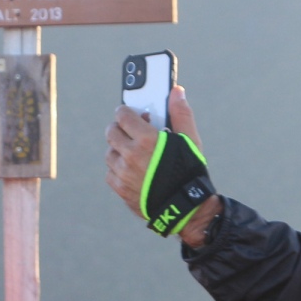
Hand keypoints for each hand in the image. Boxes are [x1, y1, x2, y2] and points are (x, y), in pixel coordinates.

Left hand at [105, 86, 219, 244]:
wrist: (186, 209)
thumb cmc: (189, 172)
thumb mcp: (190, 141)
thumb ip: (181, 113)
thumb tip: (176, 91)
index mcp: (147, 139)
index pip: (123, 115)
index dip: (125, 112)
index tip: (130, 113)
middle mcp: (131, 155)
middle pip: (111, 132)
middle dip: (119, 128)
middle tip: (130, 130)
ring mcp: (123, 173)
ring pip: (109, 153)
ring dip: (118, 149)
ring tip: (133, 151)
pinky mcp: (120, 189)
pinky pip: (110, 172)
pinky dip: (118, 168)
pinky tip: (132, 168)